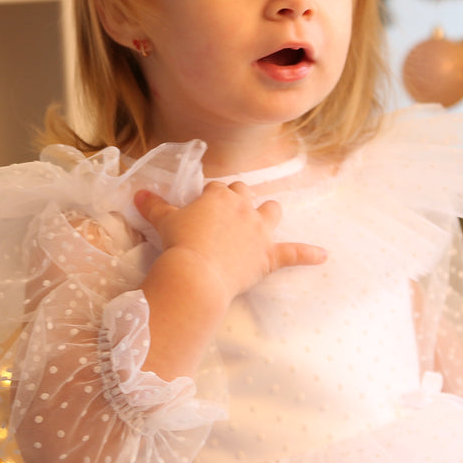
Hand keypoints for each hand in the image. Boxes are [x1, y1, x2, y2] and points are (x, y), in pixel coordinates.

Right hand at [134, 182, 326, 306]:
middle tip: (225, 216)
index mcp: (220, 196)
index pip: (218, 189)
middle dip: (239, 200)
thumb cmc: (180, 243)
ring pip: (271, 211)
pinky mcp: (268, 256)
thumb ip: (154, 205)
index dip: (211, 198)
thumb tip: (138, 192)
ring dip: (268, 214)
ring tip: (264, 220)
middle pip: (245, 193)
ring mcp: (259, 231)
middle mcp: (243, 208)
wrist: (197, 273)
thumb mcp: (163, 221)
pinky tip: (323, 255)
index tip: (202, 208)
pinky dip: (308, 254)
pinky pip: (294, 253)